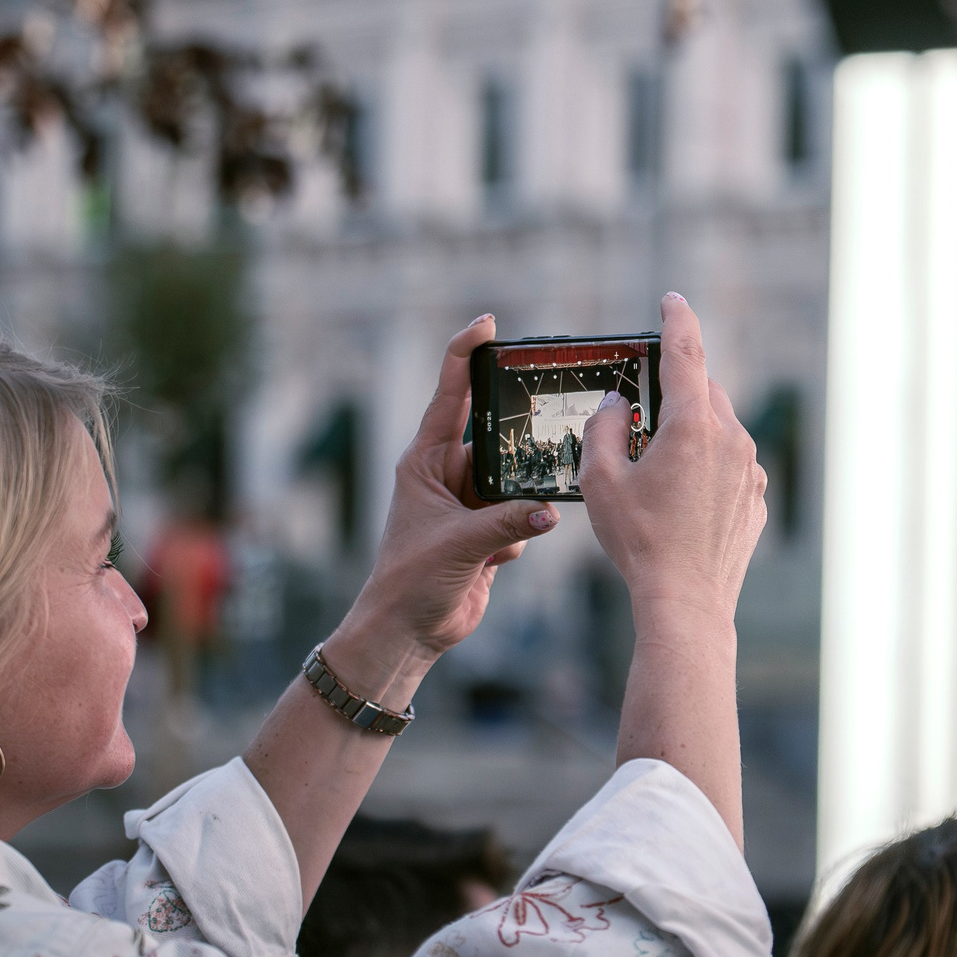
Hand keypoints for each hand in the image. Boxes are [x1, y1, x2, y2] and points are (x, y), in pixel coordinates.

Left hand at [334, 315, 556, 681]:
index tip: (489, 324)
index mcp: (424, 461)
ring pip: (513, 477)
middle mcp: (447, 474)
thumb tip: (550, 509)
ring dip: (521, 495)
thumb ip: (507, 521)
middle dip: (515, 432)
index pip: (448, 394)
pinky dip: (519, 532)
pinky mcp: (487, 531)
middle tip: (545, 410)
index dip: (466, 354)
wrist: (406, 633)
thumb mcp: (459, 545)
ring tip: (515, 514)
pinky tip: (498, 559)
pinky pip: (520, 515)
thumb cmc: (409, 581)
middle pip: (492, 433)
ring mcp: (468, 502)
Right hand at [578, 294, 766, 623]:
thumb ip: (604, 429)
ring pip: (721, 429)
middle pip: (705, 392)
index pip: (686, 353)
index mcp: (694, 425)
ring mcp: (751, 469)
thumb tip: (616, 406)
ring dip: (693, 433)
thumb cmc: (640, 542)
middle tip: (645, 411)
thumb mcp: (600, 481)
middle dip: (678, 391)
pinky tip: (683, 500)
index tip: (672, 300)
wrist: (686, 602)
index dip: (677, 320)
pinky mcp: (757, 497)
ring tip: (659, 469)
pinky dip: (709, 467)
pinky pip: (732, 465)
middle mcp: (732, 438)